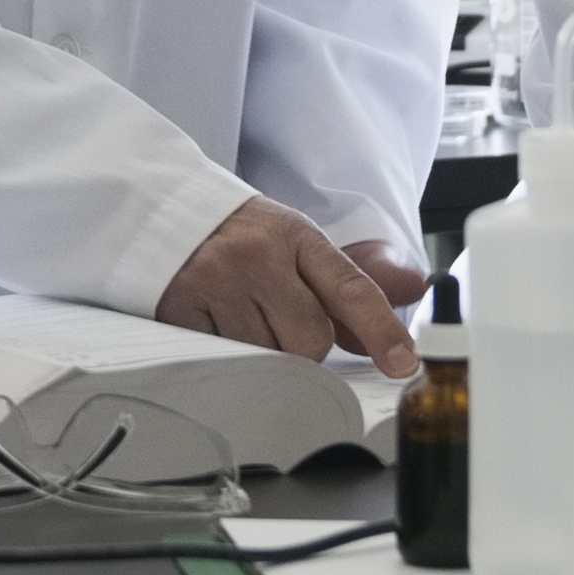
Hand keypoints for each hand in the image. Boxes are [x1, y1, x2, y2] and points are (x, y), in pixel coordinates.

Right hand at [159, 198, 422, 377]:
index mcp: (295, 237)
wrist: (161, 211)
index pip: (349, 288)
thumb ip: (351, 275)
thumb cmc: (239, 234)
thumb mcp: (296, 240)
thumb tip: (412, 288)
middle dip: (305, 346)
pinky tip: (218, 323)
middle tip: (282, 321)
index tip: (402, 363)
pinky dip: (229, 355)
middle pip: (310, 340)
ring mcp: (217, 284)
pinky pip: (226, 360)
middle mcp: (257, 257)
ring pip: (268, 357)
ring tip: (245, 318)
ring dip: (266, 354)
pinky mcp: (182, 310)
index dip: (380, 330)